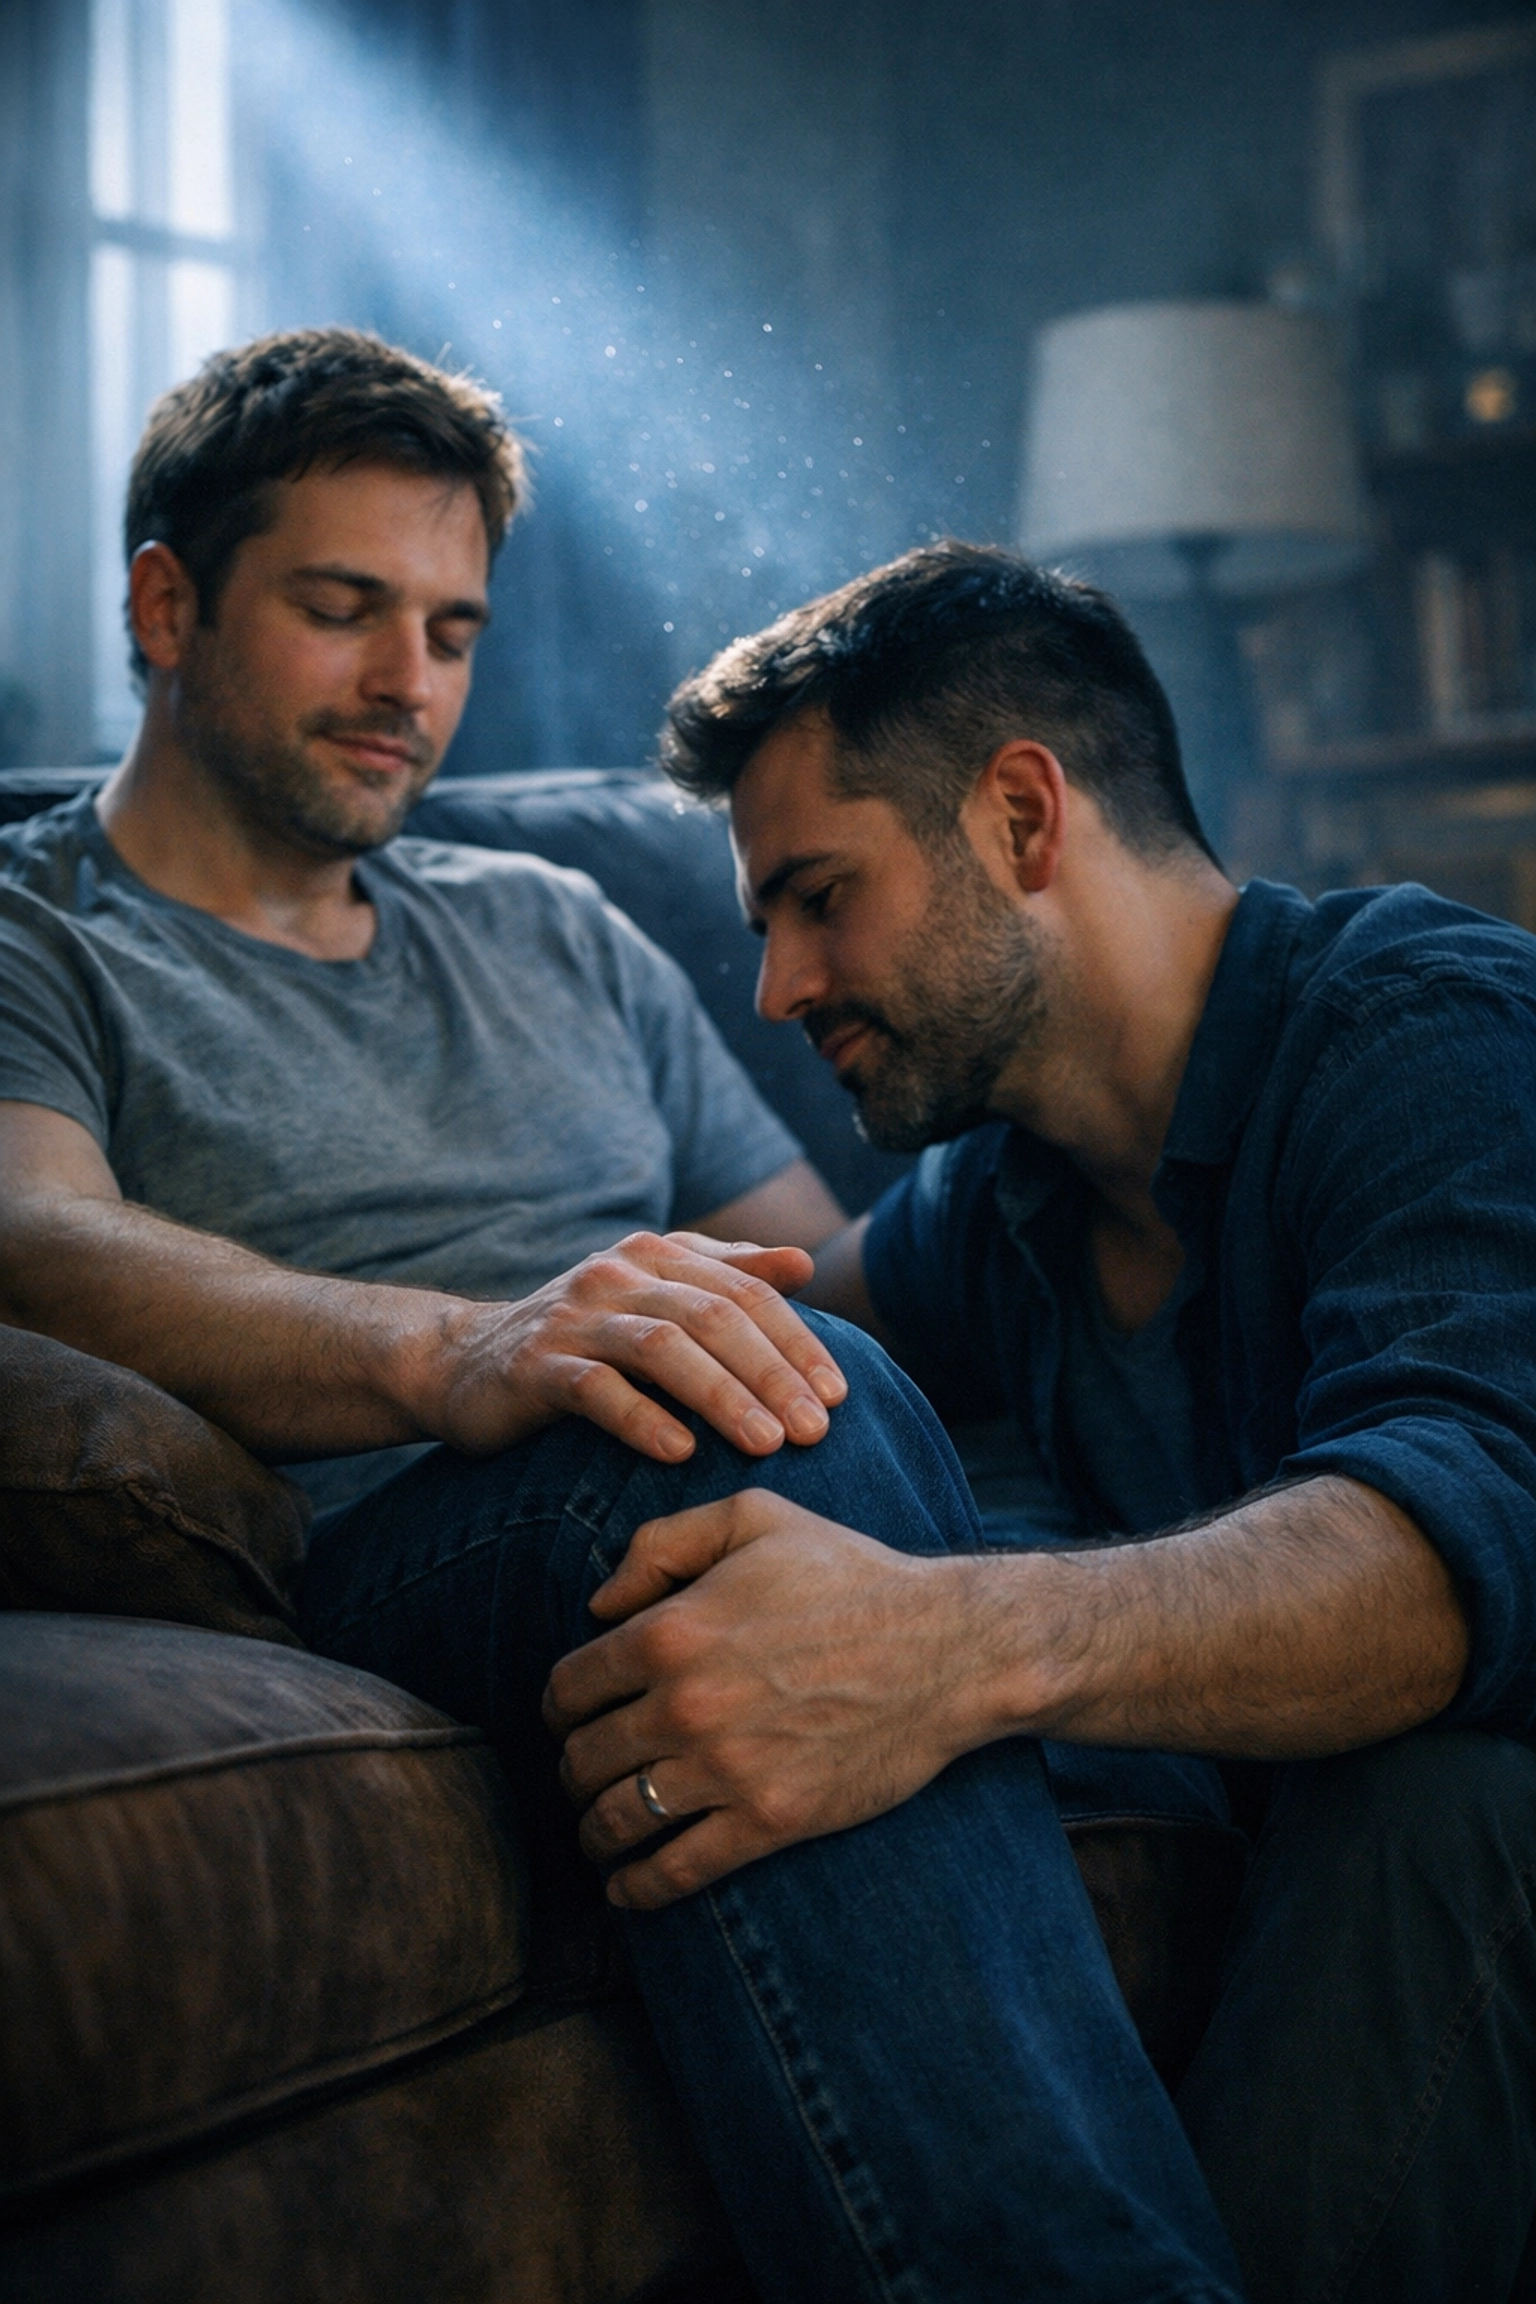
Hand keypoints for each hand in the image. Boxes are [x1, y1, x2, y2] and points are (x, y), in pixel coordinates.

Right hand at [421, 1231, 846, 1462]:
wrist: (463, 1362)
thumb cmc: (582, 1339)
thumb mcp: (654, 1296)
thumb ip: (727, 1276)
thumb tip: (803, 1263)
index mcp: (657, 1255)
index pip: (746, 1293)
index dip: (797, 1342)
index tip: (838, 1396)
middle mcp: (618, 1274)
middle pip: (713, 1317)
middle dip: (773, 1374)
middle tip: (816, 1430)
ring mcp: (574, 1318)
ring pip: (663, 1347)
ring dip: (723, 1397)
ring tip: (767, 1444)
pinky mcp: (534, 1366)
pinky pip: (595, 1389)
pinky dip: (643, 1419)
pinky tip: (681, 1452)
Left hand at [542, 1490, 974, 1908]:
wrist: (946, 1649)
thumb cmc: (851, 1574)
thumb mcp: (755, 1517)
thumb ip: (662, 1542)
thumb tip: (600, 1603)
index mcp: (670, 1632)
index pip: (569, 1689)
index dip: (560, 1708)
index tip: (570, 1718)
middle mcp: (684, 1705)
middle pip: (582, 1759)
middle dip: (573, 1770)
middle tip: (584, 1774)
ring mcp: (725, 1769)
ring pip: (616, 1820)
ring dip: (594, 1832)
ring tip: (599, 1832)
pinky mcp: (768, 1820)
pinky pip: (675, 1871)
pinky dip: (637, 1889)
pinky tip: (625, 1888)